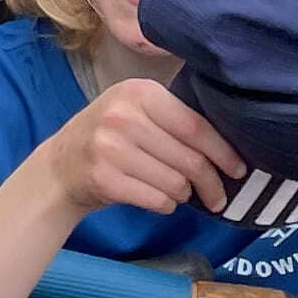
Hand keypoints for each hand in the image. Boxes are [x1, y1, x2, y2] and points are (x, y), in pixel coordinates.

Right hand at [48, 78, 242, 220]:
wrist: (60, 165)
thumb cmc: (109, 137)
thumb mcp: (134, 110)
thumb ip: (174, 118)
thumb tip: (229, 148)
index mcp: (138, 92)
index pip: (195, 126)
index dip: (223, 151)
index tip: (238, 169)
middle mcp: (123, 116)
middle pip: (189, 159)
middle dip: (211, 183)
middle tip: (217, 196)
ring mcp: (110, 148)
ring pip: (176, 183)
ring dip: (183, 194)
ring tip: (176, 191)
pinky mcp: (104, 179)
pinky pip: (157, 200)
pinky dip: (165, 205)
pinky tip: (156, 198)